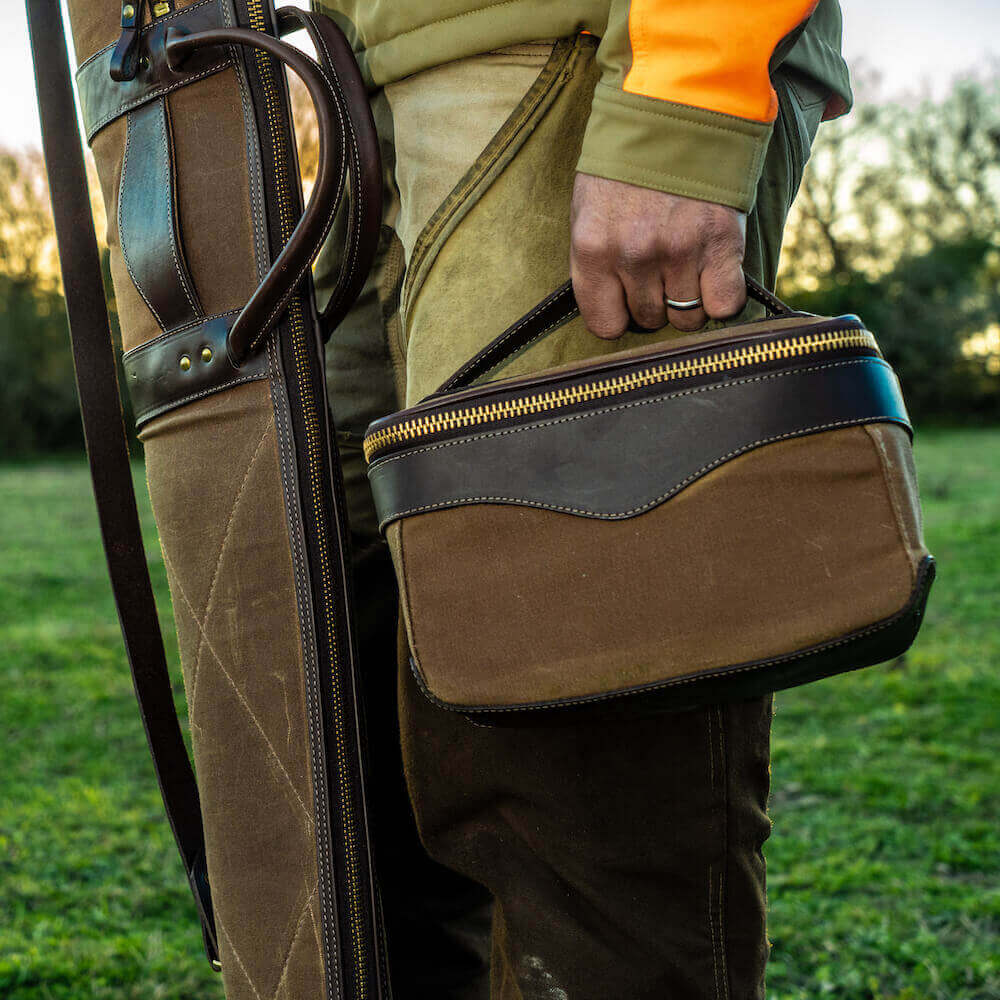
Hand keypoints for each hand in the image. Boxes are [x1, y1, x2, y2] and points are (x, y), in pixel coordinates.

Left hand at [570, 173, 747, 337]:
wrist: (677, 106)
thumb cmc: (627, 165)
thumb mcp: (589, 212)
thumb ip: (595, 266)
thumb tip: (614, 314)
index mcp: (592, 249)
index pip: (606, 326)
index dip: (619, 316)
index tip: (627, 299)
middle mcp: (634, 253)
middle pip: (650, 320)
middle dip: (656, 302)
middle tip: (661, 269)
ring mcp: (680, 250)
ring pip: (688, 318)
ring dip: (690, 300)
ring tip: (688, 265)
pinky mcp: (722, 243)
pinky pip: (725, 305)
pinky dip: (722, 297)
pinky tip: (715, 273)